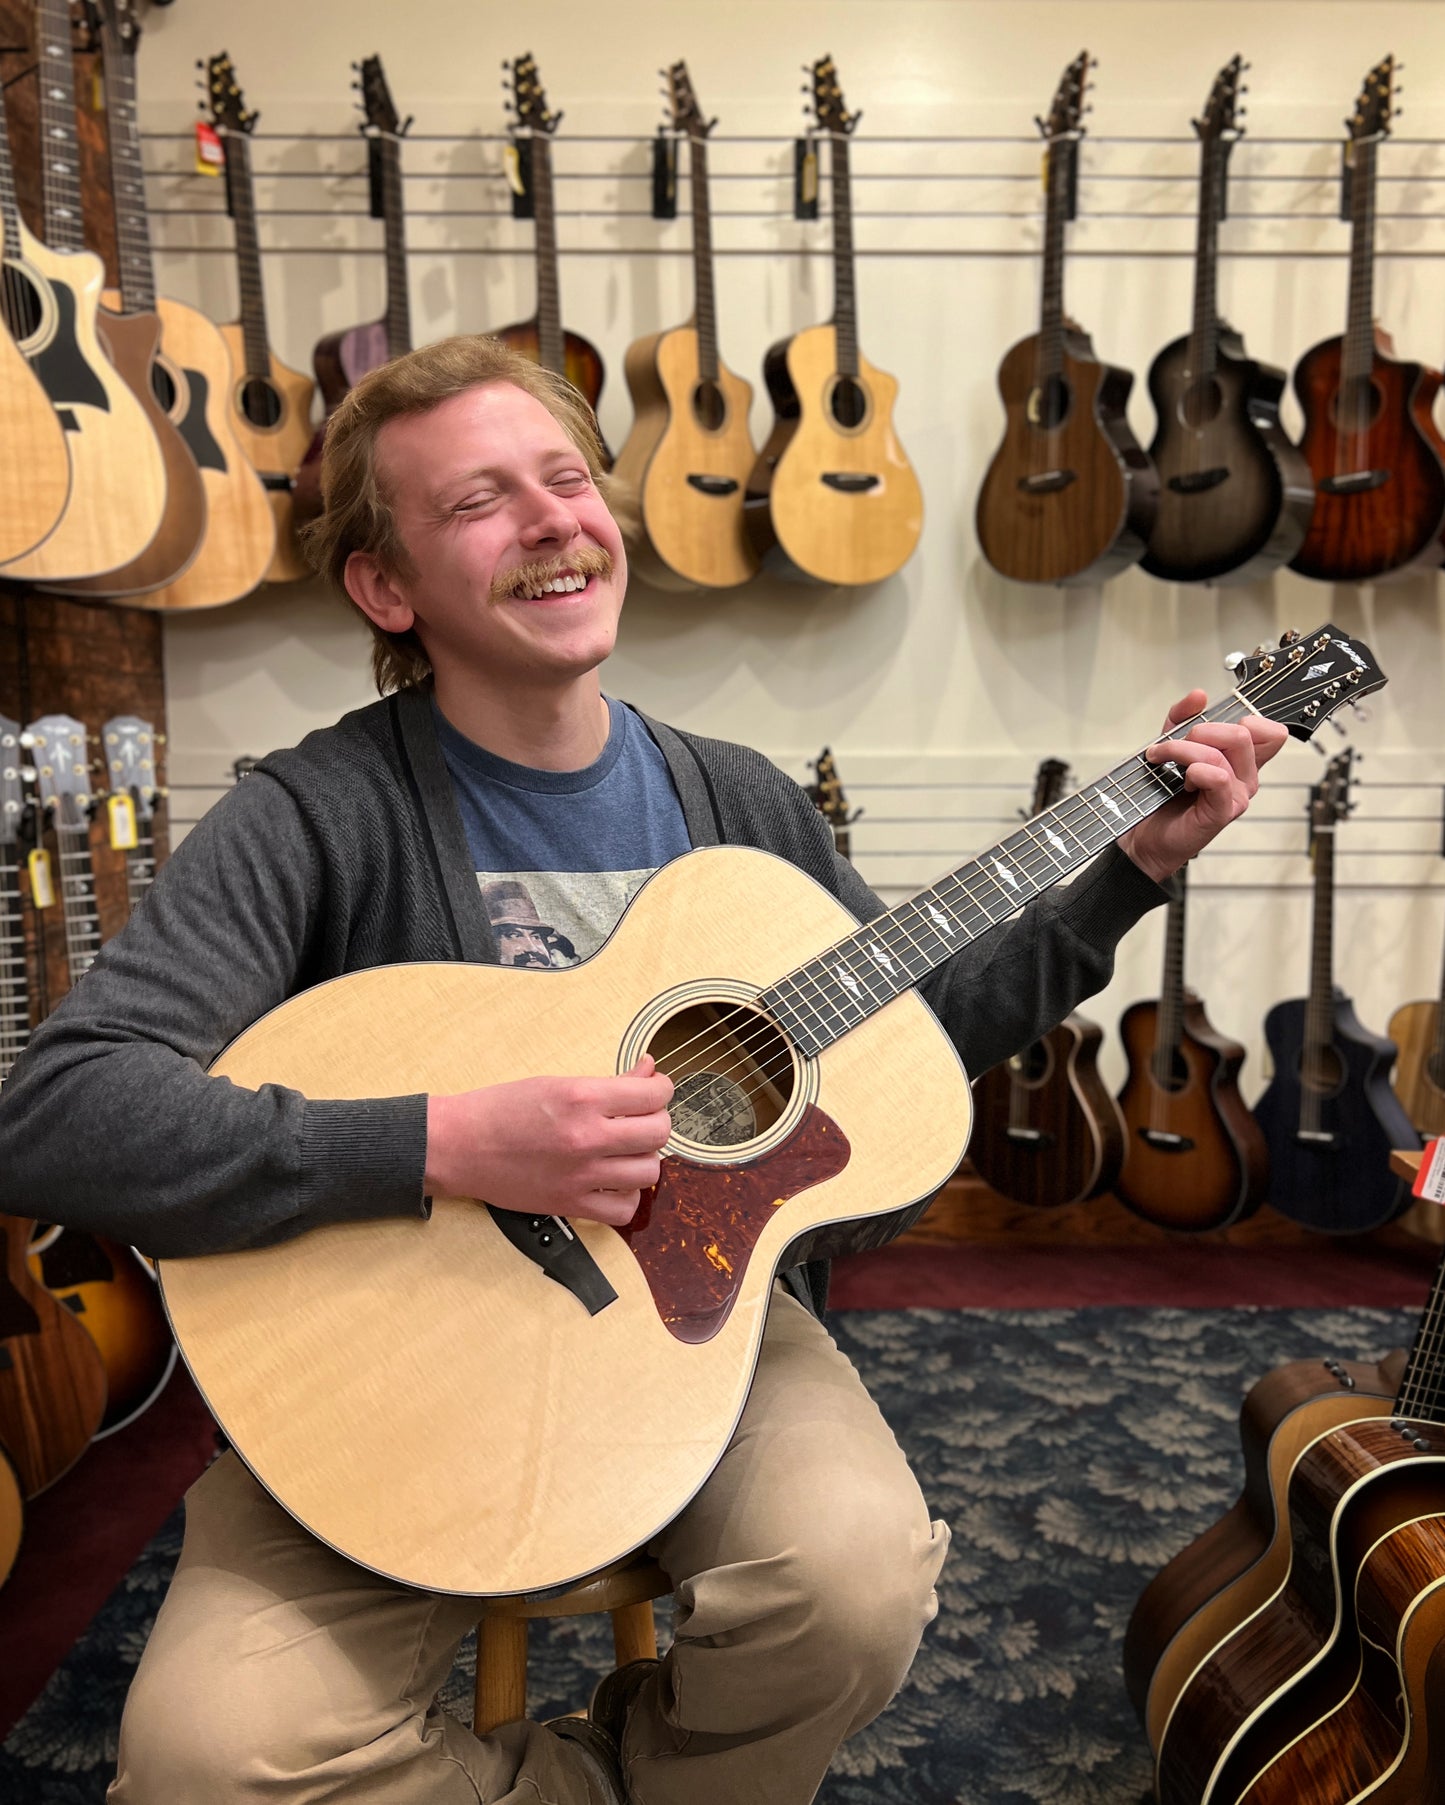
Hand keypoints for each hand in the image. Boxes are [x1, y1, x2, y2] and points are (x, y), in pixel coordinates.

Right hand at [424, 1056, 673, 1226]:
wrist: (459, 1146)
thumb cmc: (502, 1108)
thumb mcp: (556, 1082)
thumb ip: (609, 1082)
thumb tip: (649, 1071)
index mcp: (582, 1098)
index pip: (653, 1095)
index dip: (661, 1089)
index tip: (653, 1090)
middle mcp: (587, 1137)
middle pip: (658, 1133)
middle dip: (656, 1122)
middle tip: (639, 1119)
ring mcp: (581, 1175)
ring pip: (650, 1172)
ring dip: (643, 1159)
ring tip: (625, 1151)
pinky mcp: (570, 1204)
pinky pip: (624, 1209)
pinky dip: (626, 1196)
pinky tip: (614, 1181)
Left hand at [1117, 690, 1288, 884]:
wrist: (1144, 836)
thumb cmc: (1161, 796)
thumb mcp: (1170, 745)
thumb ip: (1182, 718)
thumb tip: (1198, 695)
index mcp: (1240, 761)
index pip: (1270, 732)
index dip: (1248, 717)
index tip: (1211, 722)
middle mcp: (1244, 777)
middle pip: (1243, 734)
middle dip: (1202, 730)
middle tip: (1174, 743)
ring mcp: (1237, 795)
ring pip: (1222, 754)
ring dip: (1183, 750)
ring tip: (1161, 758)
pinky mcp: (1223, 811)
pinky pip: (1219, 778)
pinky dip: (1196, 771)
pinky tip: (1183, 779)